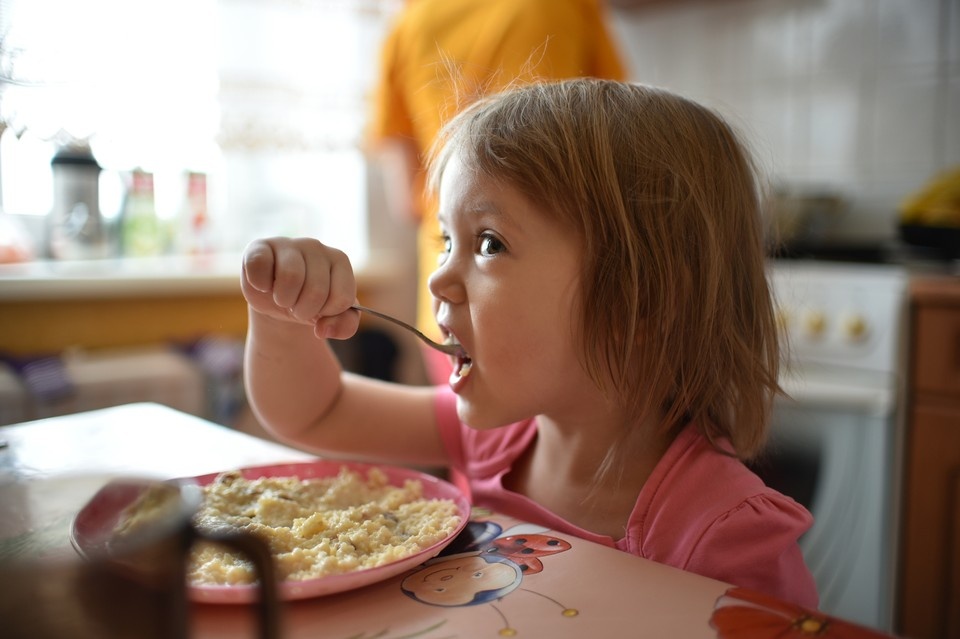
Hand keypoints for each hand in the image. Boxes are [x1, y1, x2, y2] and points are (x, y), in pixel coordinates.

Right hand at [241, 237, 360, 338]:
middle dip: (304, 310)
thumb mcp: (333, 319)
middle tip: (297, 305)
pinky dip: (260, 284)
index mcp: (339, 261)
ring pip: (291, 277)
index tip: (320, 308)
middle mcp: (316, 247)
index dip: (327, 313)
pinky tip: (264, 285)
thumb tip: (323, 330)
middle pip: (316, 291)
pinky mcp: (260, 246)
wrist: (277, 302)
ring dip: (283, 299)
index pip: (342, 298)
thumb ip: (344, 326)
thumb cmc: (310, 304)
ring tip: (282, 297)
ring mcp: (287, 244)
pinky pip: (259, 264)